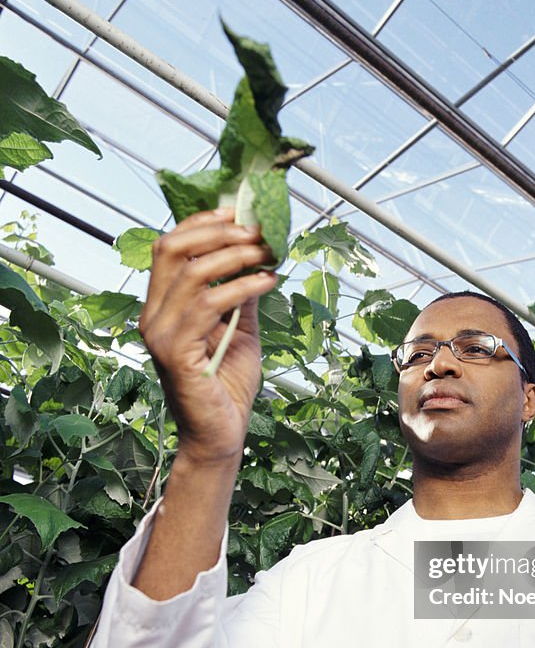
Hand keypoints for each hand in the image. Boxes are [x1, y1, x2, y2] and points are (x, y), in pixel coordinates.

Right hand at [139, 207, 276, 464]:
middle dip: (218, 231)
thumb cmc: (226, 387)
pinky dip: (243, 287)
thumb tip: (257, 255)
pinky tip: (267, 282)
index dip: (202, 223)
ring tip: (268, 254)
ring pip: (193, 272)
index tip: (238, 212)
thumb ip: (240, 294)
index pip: (169, 246)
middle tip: (257, 230)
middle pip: (172, 248)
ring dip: (237, 255)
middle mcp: (153, 315)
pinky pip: (209, 306)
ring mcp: (160, 334)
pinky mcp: (176, 353)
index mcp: (162, 306)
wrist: (220, 435)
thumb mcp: (239, 329)